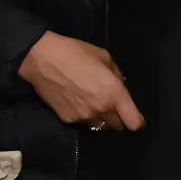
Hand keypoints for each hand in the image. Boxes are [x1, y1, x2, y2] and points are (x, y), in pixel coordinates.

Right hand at [18, 31, 144, 130]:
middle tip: (114, 107)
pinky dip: (85, 117)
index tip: (137, 121)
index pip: (133, 122)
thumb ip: (117, 75)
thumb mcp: (105, 58)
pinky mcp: (67, 119)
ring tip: (95, 105)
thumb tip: (120, 85)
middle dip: (119, 119)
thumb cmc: (77, 53)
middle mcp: (101, 109)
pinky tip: (79, 103)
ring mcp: (83, 117)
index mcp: (114, 93)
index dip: (138, 123)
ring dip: (102, 119)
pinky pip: (83, 123)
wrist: (43, 60)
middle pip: (117, 126)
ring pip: (100, 126)